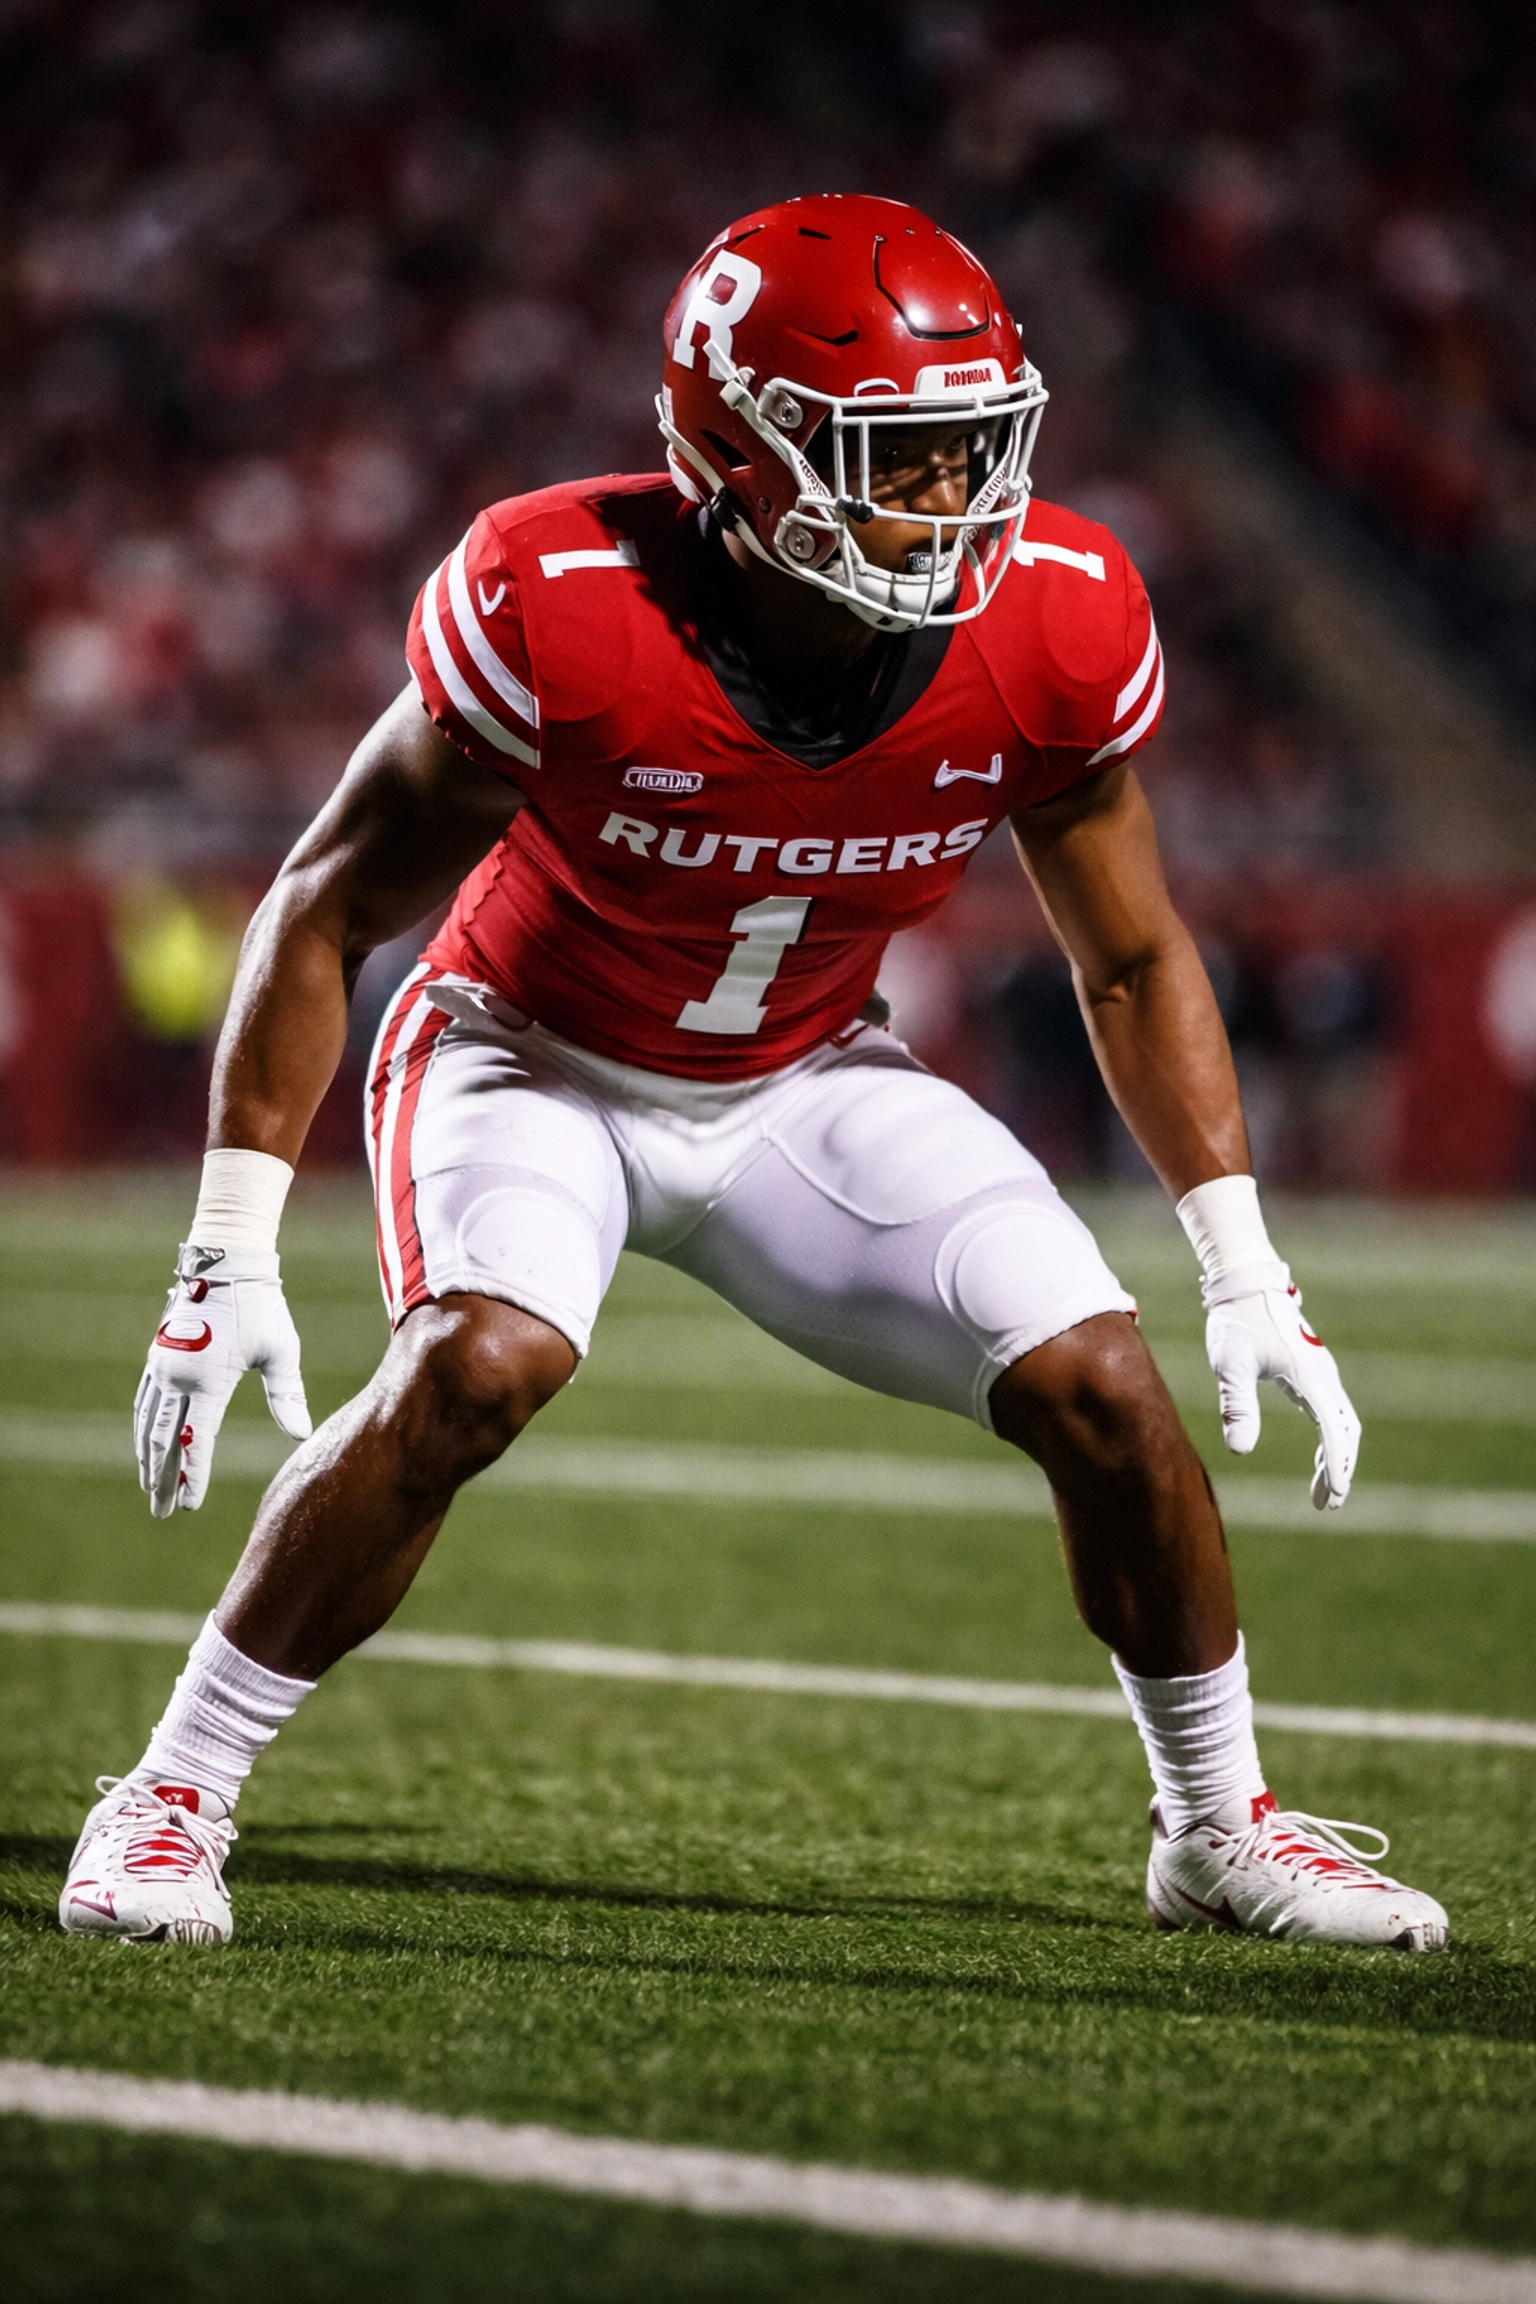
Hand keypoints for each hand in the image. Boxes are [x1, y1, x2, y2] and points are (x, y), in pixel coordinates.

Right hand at [134, 1245, 311, 1516]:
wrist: (228, 1263)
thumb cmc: (262, 1307)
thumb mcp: (281, 1351)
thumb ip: (287, 1395)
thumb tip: (300, 1435)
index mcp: (209, 1379)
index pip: (198, 1440)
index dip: (193, 1475)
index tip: (189, 1505)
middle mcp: (178, 1376)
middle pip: (165, 1440)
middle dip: (163, 1479)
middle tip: (163, 1512)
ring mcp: (163, 1366)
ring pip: (149, 1424)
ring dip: (148, 1458)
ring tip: (150, 1489)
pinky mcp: (158, 1356)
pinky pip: (144, 1402)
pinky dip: (143, 1429)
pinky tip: (145, 1446)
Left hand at [1202, 1259, 1360, 1509]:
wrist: (1245, 1284)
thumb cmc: (1236, 1321)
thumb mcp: (1230, 1365)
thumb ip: (1236, 1405)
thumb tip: (1240, 1450)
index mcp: (1311, 1376)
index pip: (1334, 1429)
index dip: (1338, 1465)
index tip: (1335, 1495)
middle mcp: (1324, 1376)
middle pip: (1346, 1430)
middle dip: (1340, 1469)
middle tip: (1329, 1504)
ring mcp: (1321, 1373)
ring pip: (1341, 1422)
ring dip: (1337, 1457)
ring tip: (1324, 1494)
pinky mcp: (1311, 1372)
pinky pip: (1330, 1412)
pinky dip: (1331, 1439)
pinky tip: (1321, 1457)